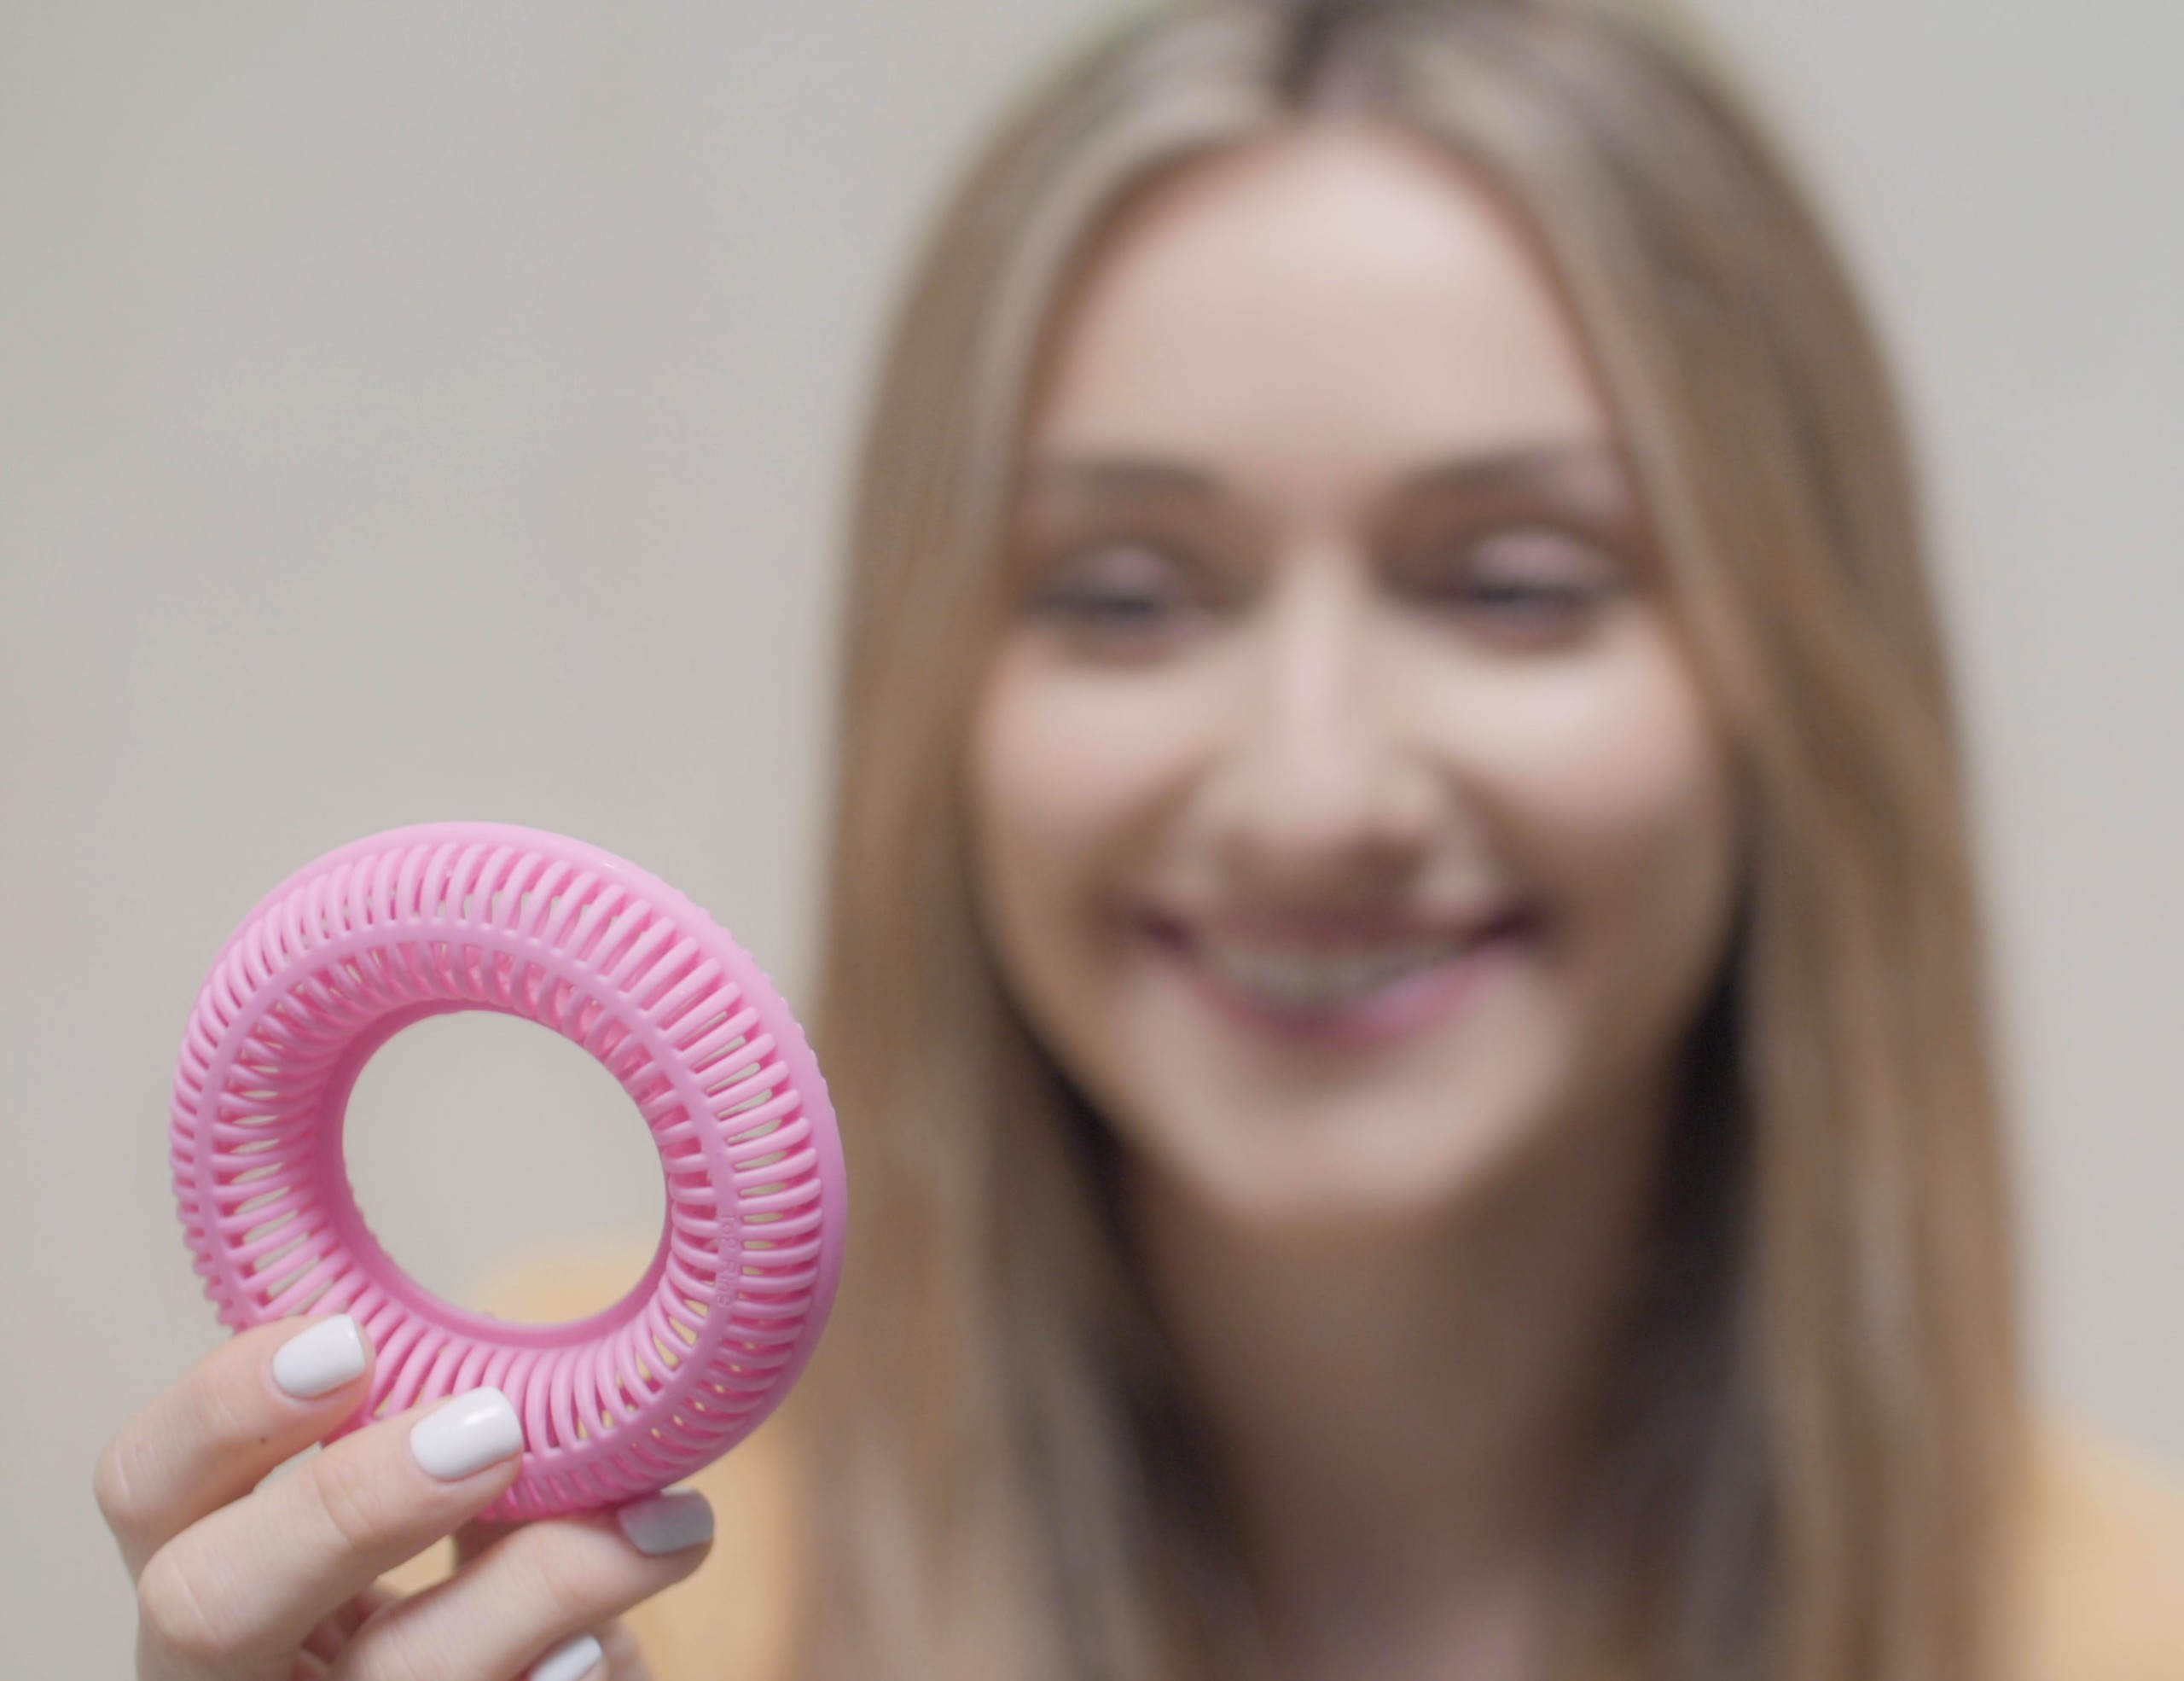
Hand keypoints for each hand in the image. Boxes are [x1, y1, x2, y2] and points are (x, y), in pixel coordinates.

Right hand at [94, 1314, 714, 1679]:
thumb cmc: (501, 1608)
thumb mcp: (465, 1524)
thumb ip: (468, 1454)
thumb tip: (546, 1387)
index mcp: (222, 1579)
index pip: (144, 1489)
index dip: (219, 1412)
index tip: (346, 1340)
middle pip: (205, 1605)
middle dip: (347, 1504)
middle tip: (493, 1427)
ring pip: (398, 1678)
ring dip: (539, 1587)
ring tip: (667, 1523)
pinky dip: (569, 1677)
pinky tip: (609, 1646)